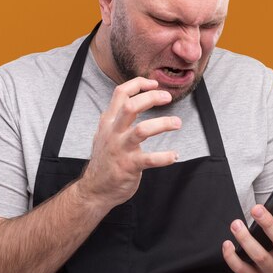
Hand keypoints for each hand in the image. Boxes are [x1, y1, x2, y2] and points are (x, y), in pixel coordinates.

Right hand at [78, 77, 180, 210]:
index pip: (121, 93)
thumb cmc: (105, 160)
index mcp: (108, 122)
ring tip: (177, 123)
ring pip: (142, 129)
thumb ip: (116, 119)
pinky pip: (150, 159)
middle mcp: (113, 132)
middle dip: (152, 98)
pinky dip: (165, 157)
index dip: (139, 84)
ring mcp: (121, 149)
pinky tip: (174, 155)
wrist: (95, 190)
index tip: (154, 83)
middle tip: (168, 98)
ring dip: (163, 123)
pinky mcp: (129, 166)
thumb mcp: (104, 134)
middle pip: (131, 106)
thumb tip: (130, 102)